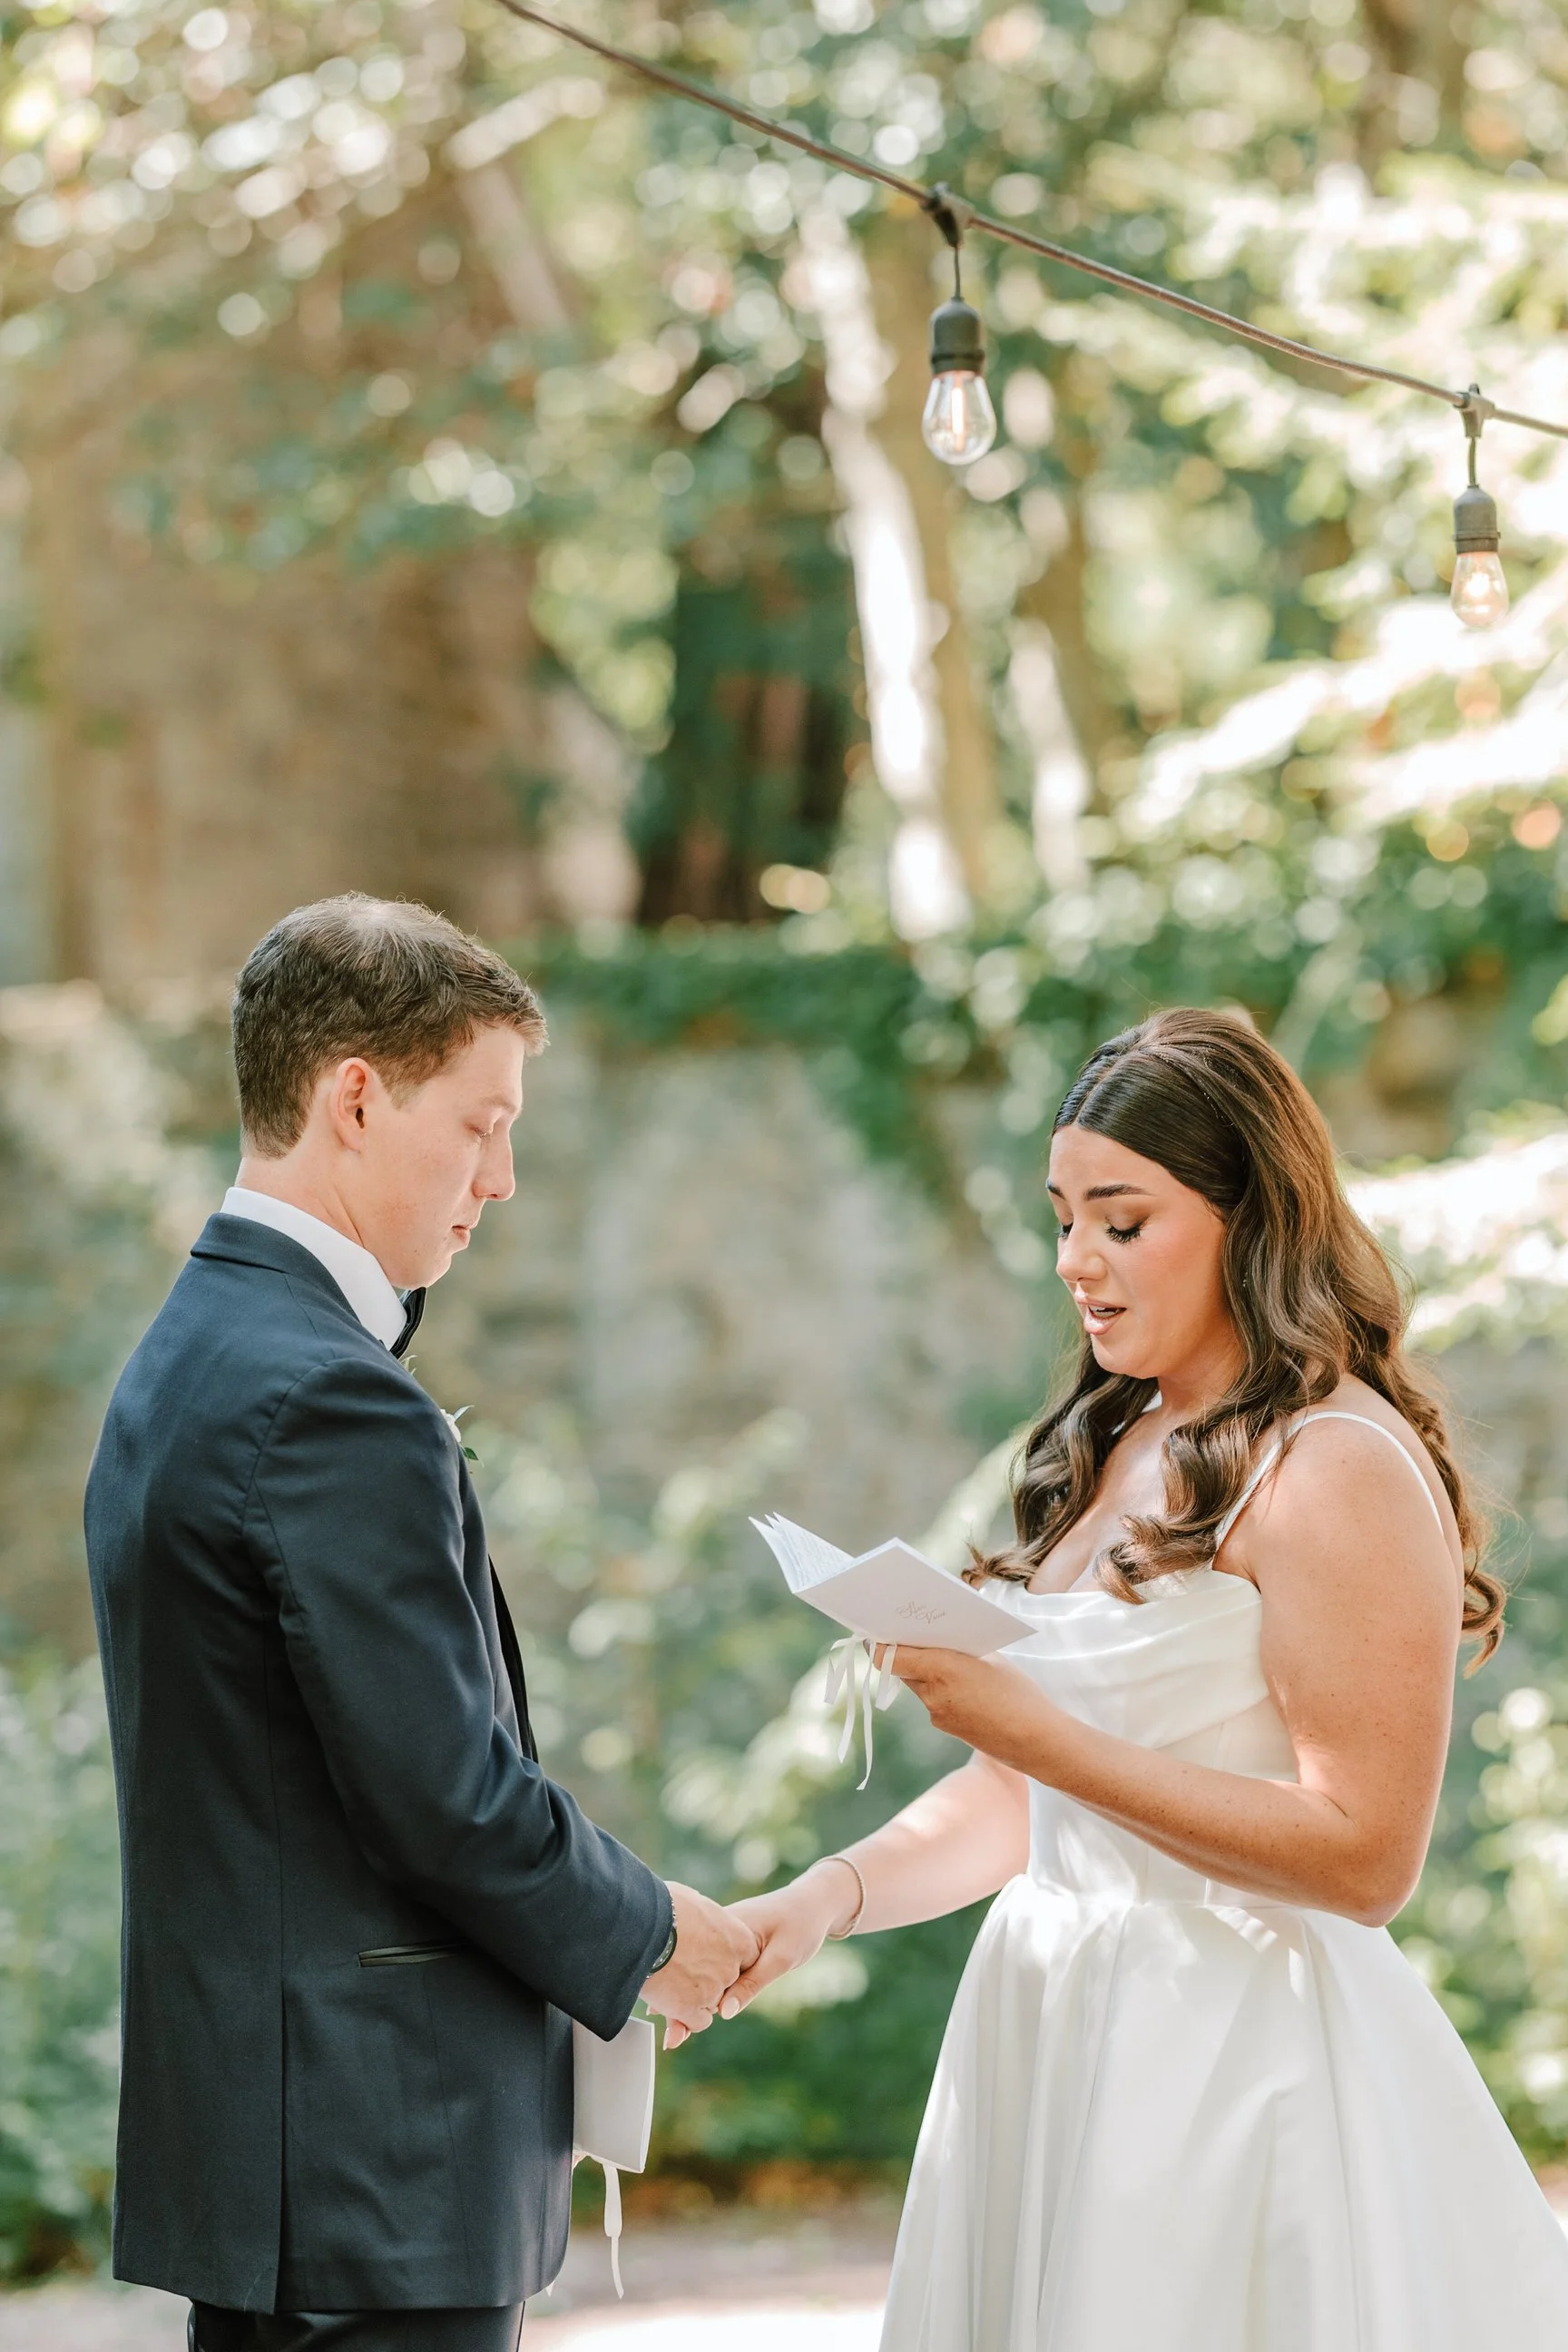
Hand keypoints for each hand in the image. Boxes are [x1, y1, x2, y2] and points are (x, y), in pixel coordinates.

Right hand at [662, 1860, 859, 2050]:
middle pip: (694, 1973)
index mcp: (727, 1929)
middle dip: (681, 2004)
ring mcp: (719, 1939)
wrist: (812, 1904)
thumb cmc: (800, 1926)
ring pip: (700, 1973)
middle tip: (672, 2040)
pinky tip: (688, 2012)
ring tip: (674, 2035)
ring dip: (688, 1999)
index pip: (700, 1969)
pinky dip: (702, 1989)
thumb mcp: (781, 1957)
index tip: (674, 2028)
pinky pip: (709, 1970)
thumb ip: (752, 1983)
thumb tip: (724, 2013)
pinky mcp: (724, 1947)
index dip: (686, 1998)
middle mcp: (717, 1933)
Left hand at [885, 1644, 1049, 1761]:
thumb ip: (958, 1649)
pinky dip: (939, 1689)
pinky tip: (962, 1686)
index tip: (884, 1631)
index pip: (891, 1657)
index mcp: (941, 1669)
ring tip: (946, 1660)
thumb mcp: (991, 1658)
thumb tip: (938, 1640)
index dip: (883, 1644)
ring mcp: (936, 1714)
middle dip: (906, 1653)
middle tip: (914, 1637)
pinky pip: (932, 1700)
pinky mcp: (945, 1727)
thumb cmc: (1018, 1693)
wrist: (1035, 1740)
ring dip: (924, 1672)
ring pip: (917, 1685)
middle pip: (901, 1668)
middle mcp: (932, 1693)